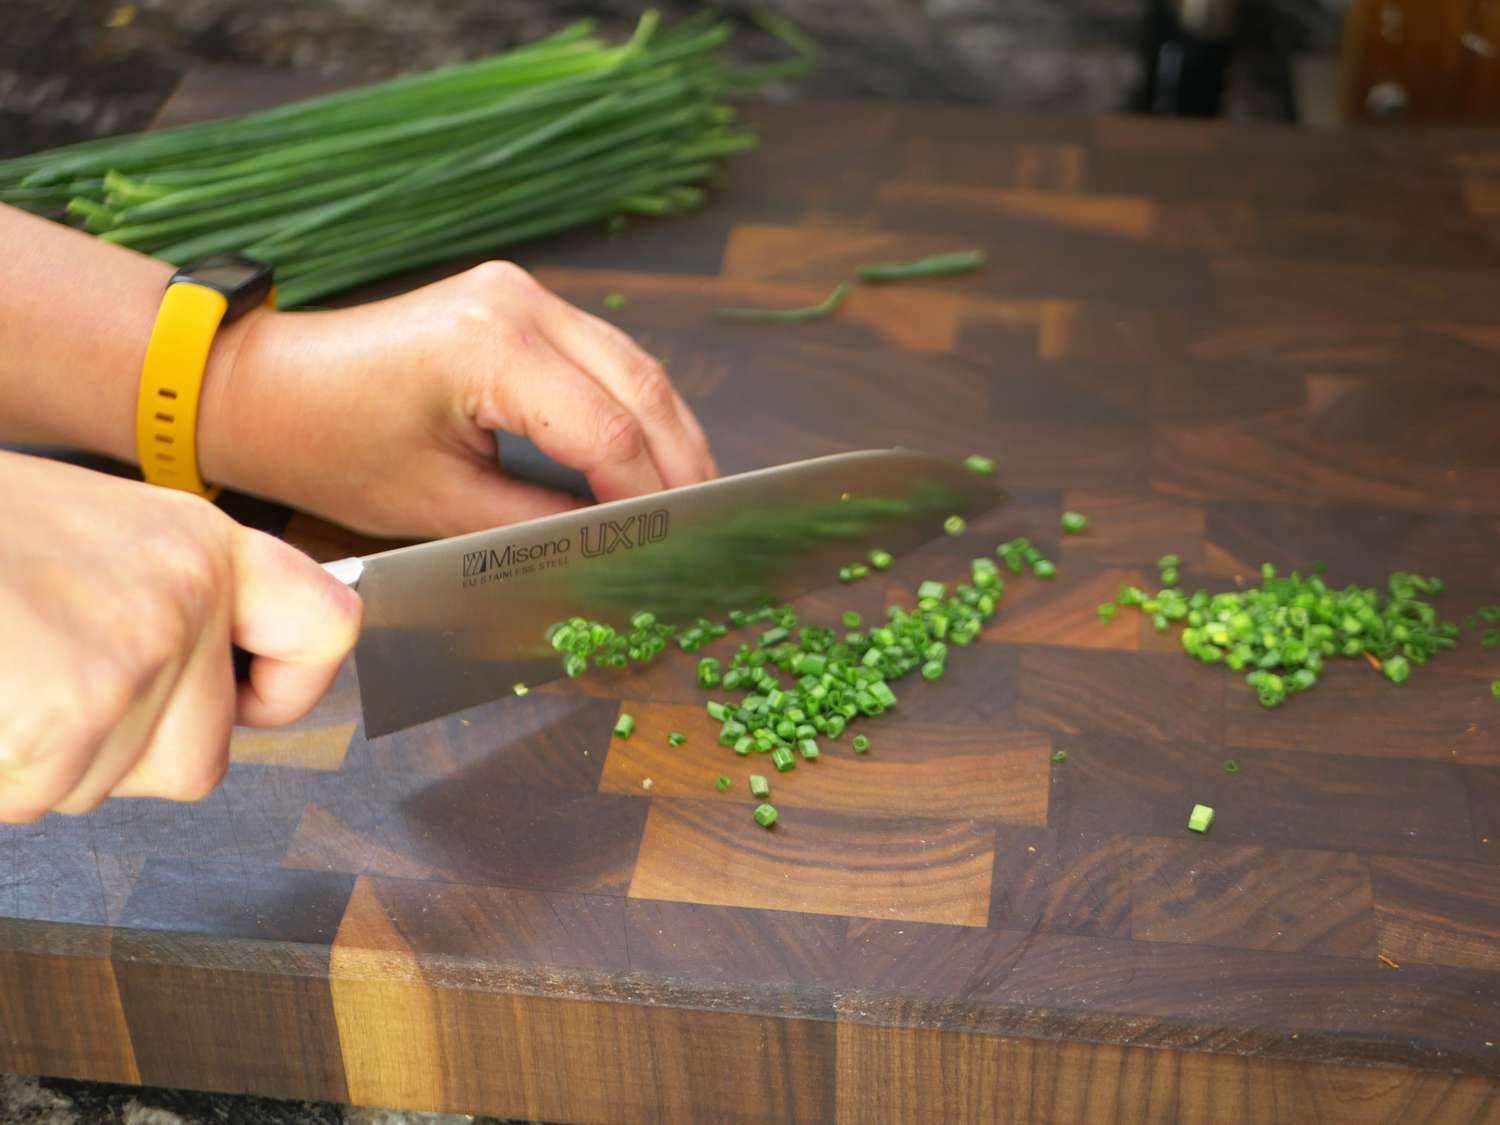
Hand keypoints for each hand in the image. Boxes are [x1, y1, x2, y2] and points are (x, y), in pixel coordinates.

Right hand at [0, 452, 360, 821]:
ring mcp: (133, 657)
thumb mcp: (85, 535)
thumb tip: (210, 686)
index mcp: (199, 544)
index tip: (250, 702)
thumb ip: (155, 601)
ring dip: (36, 759)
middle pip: (199, 757)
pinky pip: (33, 794)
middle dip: (117, 754)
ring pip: (103, 786)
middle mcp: (185, 596)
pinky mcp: (67, 715)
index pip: (323, 629)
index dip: (288, 686)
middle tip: (38, 682)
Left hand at [198, 261, 717, 537]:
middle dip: (683, 462)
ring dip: (669, 433)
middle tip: (713, 526)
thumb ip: (538, 524)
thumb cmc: (330, 447)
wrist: (268, 387)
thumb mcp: (439, 507)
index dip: (652, 495)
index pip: (608, 430)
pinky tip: (651, 456)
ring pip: (634, 365)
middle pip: (641, 385)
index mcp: (490, 348)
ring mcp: (521, 294)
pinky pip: (603, 357)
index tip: (679, 547)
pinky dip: (635, 410)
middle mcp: (518, 303)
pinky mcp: (518, 304)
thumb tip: (615, 547)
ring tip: (693, 498)